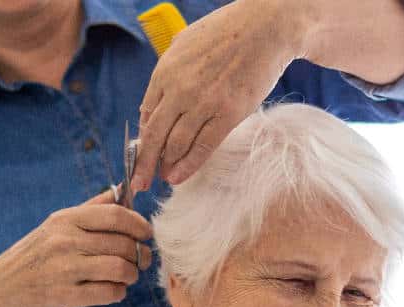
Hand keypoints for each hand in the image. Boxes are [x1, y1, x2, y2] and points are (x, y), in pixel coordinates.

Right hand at [0, 189, 153, 306]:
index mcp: (65, 220)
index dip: (139, 224)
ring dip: (132, 275)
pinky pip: (109, 292)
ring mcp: (64, 269)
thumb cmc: (35, 256)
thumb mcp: (55, 226)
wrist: (0, 291)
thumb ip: (90, 208)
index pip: (115, 215)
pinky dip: (118, 292)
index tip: (146, 233)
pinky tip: (113, 290)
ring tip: (127, 276)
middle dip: (140, 254)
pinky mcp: (65, 296)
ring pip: (121, 269)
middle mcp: (64, 241)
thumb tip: (121, 189)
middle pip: (123, 244)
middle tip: (142, 260)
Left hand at [132, 0, 313, 188]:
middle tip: (139, 181)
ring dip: (166, 166)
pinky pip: (204, 146)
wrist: (264, 29)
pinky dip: (189, 165)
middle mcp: (179, 90)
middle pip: (154, 135)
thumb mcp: (184, 44)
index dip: (143, 138)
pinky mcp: (228, 114)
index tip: (143, 152)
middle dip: (144, 162)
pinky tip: (180, 176)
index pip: (146, 114)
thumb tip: (154, 104)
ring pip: (176, 144)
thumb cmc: (226, 32)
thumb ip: (168, 73)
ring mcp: (203, 103)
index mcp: (165, 72)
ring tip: (164, 178)